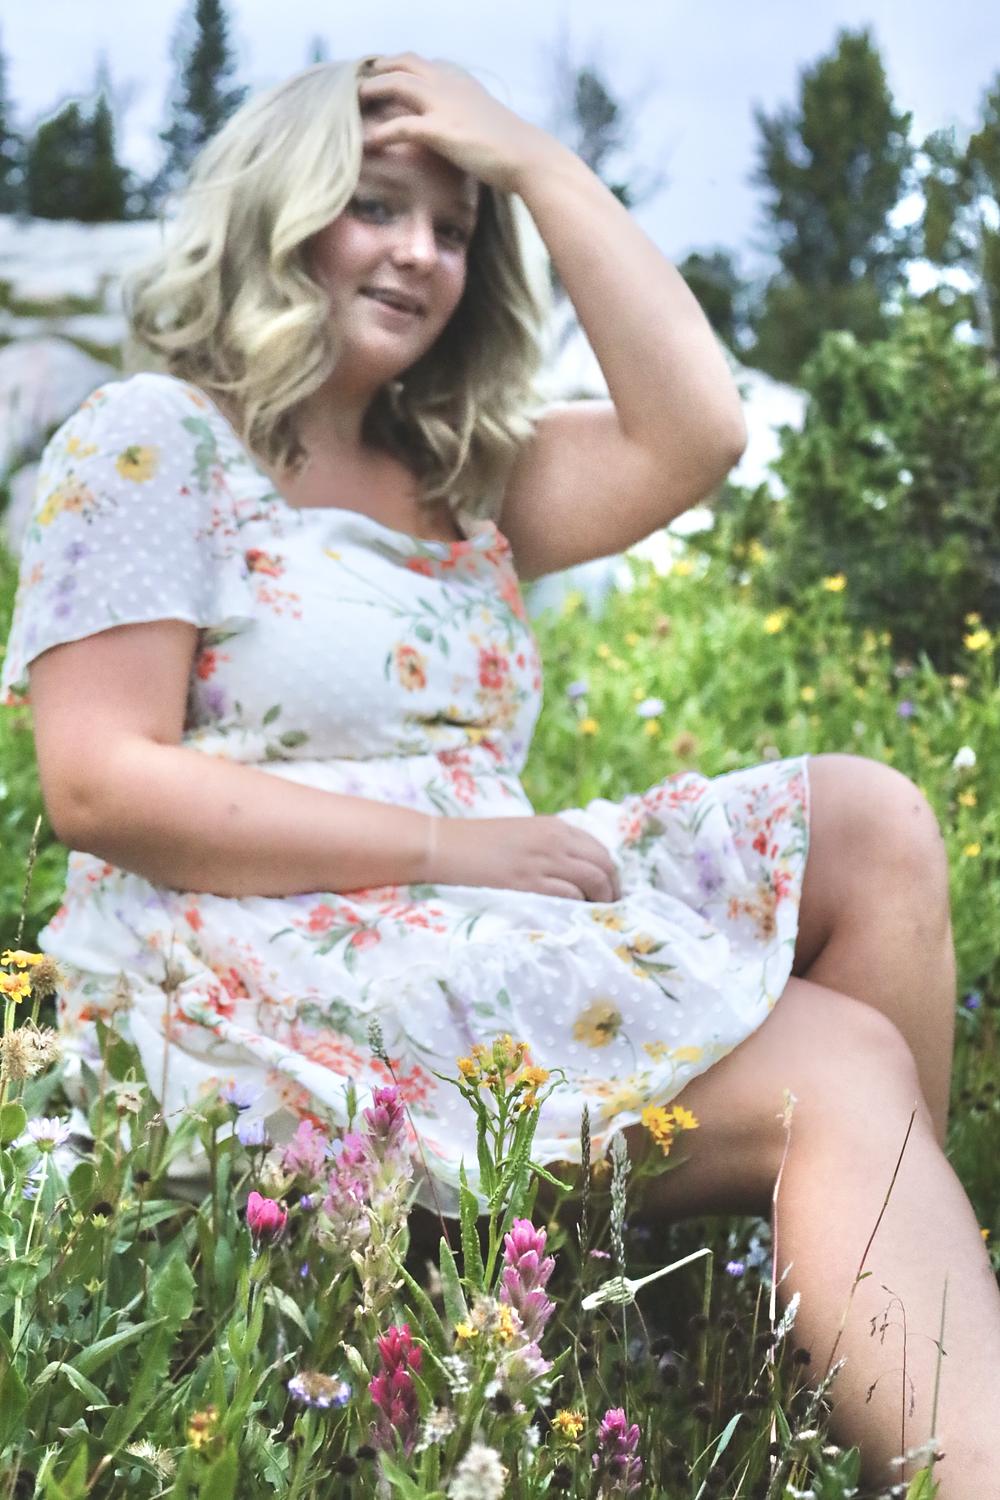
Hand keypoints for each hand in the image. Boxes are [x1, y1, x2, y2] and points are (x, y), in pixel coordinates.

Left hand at [357, 53, 558, 193]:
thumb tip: (457, 128)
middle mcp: (448, 84)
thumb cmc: (509, 146)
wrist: (527, 156)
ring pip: (395, 83)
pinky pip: (400, 126)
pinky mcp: (440, 130)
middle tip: (356, 85)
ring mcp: (443, 104)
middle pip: (402, 62)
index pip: (418, 62)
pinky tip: (368, 143)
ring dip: (371, 91)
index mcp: (457, 80)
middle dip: (376, 70)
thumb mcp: (483, 120)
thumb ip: (464, 114)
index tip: (377, 76)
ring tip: (352, 105)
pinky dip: (380, 133)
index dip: (394, 66)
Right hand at [430, 814, 621, 902]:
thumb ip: (551, 846)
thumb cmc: (477, 843)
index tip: (610, 892)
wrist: (442, 846)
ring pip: (594, 882)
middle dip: (613, 890)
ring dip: (600, 902)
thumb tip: (576, 871)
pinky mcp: (530, 884)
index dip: (611, 874)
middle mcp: (555, 841)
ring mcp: (544, 862)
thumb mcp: (522, 835)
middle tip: (609, 910)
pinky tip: (572, 919)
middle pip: (605, 866)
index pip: (601, 850)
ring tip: (594, 918)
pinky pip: (571, 897)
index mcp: (555, 827)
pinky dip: (578, 909)